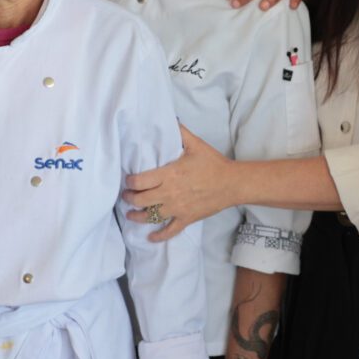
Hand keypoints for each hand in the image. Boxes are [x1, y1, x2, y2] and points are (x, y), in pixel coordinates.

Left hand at [124, 126, 233, 241]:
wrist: (232, 183)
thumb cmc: (213, 163)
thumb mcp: (196, 144)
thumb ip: (180, 132)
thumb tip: (170, 120)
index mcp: (169, 175)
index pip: (140, 181)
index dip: (130, 182)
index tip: (128, 181)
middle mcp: (170, 193)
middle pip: (141, 200)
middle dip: (129, 198)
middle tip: (126, 195)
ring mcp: (177, 208)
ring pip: (150, 217)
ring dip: (137, 216)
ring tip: (130, 214)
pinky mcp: (186, 218)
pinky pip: (169, 231)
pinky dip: (159, 236)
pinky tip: (150, 238)